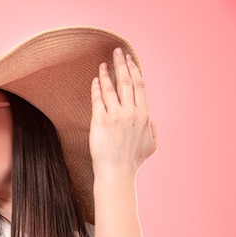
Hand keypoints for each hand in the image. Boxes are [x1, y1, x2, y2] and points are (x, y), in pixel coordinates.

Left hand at [89, 48, 157, 179]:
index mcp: (144, 115)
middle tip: (117, 51)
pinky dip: (96, 88)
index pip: (140, 85)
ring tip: (102, 64)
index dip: (134, 69)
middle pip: (126, 81)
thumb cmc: (132, 162)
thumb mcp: (151, 145)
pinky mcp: (100, 122)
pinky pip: (98, 100)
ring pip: (110, 88)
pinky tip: (95, 80)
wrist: (116, 172)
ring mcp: (115, 116)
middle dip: (122, 64)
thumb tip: (151, 119)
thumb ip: (153, 129)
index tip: (130, 59)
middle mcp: (130, 113)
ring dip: (106, 73)